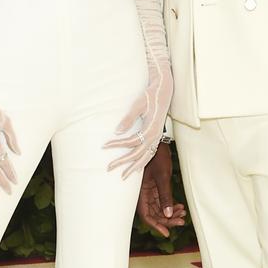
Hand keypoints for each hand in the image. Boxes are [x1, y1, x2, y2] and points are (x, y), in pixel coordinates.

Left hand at [104, 60, 172, 178]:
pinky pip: (150, 154)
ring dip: (133, 167)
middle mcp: (155, 136)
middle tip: (109, 168)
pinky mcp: (157, 137)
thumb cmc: (149, 96)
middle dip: (123, 162)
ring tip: (123, 176)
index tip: (104, 146)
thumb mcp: (138, 104)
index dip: (117, 145)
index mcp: (150, 129)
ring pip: (145, 157)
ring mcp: (157, 138)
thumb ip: (128, 118)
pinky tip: (137, 169)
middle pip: (137, 154)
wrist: (164, 91)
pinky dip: (143, 162)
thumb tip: (117, 131)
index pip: (131, 142)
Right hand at [136, 142, 185, 236]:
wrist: (157, 141)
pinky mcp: (155, 186)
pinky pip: (162, 201)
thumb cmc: (157, 156)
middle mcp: (144, 193)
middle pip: (154, 213)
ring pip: (159, 208)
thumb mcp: (163, 177)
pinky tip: (180, 206)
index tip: (167, 232)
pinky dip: (170, 205)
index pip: (146, 215)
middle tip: (181, 221)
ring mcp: (149, 190)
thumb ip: (164, 196)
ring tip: (182, 214)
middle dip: (167, 220)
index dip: (155, 225)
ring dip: (170, 213)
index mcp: (141, 192)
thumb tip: (167, 215)